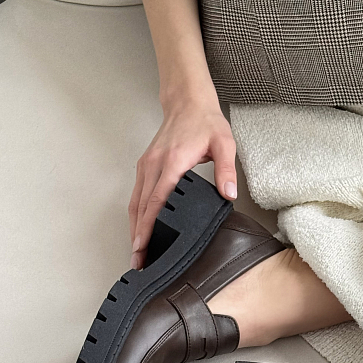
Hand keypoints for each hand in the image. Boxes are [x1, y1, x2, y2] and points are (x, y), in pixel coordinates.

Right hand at [128, 101, 236, 268]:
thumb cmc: (205, 122)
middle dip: (137, 237)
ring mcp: (147, 166)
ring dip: (133, 229)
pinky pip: (136, 195)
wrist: (188, 101)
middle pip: (140, 208)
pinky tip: (138, 229)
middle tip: (137, 261)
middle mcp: (154, 165)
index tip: (143, 246)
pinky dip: (135, 216)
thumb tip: (229, 193)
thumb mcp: (224, 143)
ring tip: (136, 252)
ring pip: (134, 203)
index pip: (156, 201)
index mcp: (172, 163)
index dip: (148, 226)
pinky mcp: (146, 166)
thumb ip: (226, 170)